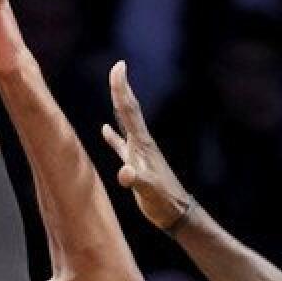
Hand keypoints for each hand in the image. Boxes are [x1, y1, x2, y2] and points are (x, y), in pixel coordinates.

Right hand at [101, 61, 193, 229]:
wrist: (176, 214)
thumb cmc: (164, 202)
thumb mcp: (149, 191)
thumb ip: (136, 180)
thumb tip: (124, 173)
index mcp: (142, 144)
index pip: (129, 111)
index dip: (122, 89)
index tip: (119, 66)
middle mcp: (141, 144)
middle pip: (128, 110)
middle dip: (121, 89)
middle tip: (118, 67)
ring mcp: (139, 154)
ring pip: (126, 123)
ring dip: (118, 105)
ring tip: (114, 89)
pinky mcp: (136, 165)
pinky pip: (121, 145)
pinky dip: (112, 136)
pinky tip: (105, 130)